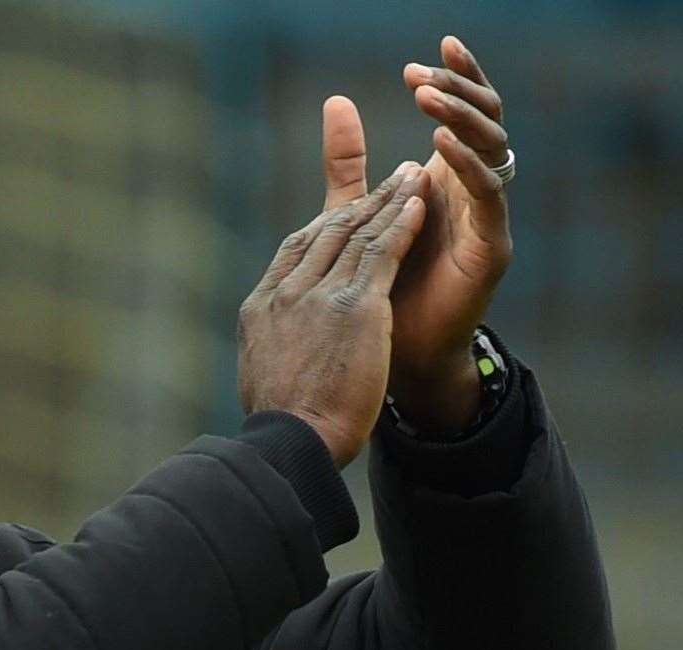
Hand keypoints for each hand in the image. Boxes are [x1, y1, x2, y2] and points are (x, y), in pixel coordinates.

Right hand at [238, 166, 430, 467]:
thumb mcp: (263, 377)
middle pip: (326, 233)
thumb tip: (274, 356)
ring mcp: (318, 296)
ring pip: (357, 235)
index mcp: (262, 308)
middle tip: (391, 179)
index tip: (348, 211)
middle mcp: (287, 293)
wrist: (293, 439)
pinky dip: (402, 224)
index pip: (295, 252)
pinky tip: (420, 204)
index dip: (325, 227)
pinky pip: (382, 252)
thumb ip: (273, 351)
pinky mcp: (355, 307)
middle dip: (362, 202)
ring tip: (413, 177)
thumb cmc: (281, 426)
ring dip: (389, 201)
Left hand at [321, 36, 512, 433]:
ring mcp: (487, 218)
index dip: (452, 81)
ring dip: (462, 119)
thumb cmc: (380, 287)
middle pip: (486, 120)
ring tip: (428, 98)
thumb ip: (349, 162)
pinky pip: (489, 196)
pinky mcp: (491, 248)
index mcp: (448, 178)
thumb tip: (335, 100)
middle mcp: (474, 191)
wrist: (394, 358)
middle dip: (459, 91)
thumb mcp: (357, 212)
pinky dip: (467, 168)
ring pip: (493, 149)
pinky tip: (438, 150)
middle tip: (424, 74)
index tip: (416, 62)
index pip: (464, 112)